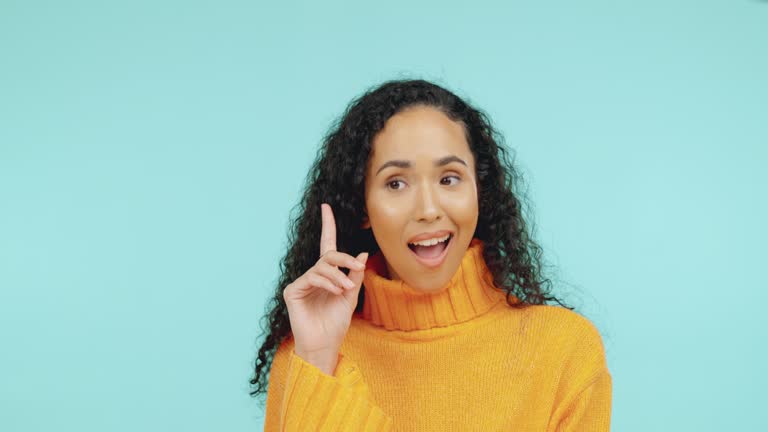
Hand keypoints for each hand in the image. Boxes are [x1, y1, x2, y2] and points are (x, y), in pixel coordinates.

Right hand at [283, 203, 367, 373]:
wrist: (325, 344)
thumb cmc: (336, 323)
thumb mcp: (351, 297)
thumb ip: (355, 275)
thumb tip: (361, 254)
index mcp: (327, 275)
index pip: (327, 245)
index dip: (327, 225)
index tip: (326, 207)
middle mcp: (313, 275)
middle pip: (328, 255)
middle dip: (345, 259)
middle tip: (358, 268)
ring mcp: (301, 282)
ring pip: (322, 267)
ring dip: (338, 276)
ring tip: (347, 289)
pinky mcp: (292, 291)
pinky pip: (312, 277)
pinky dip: (327, 283)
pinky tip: (335, 292)